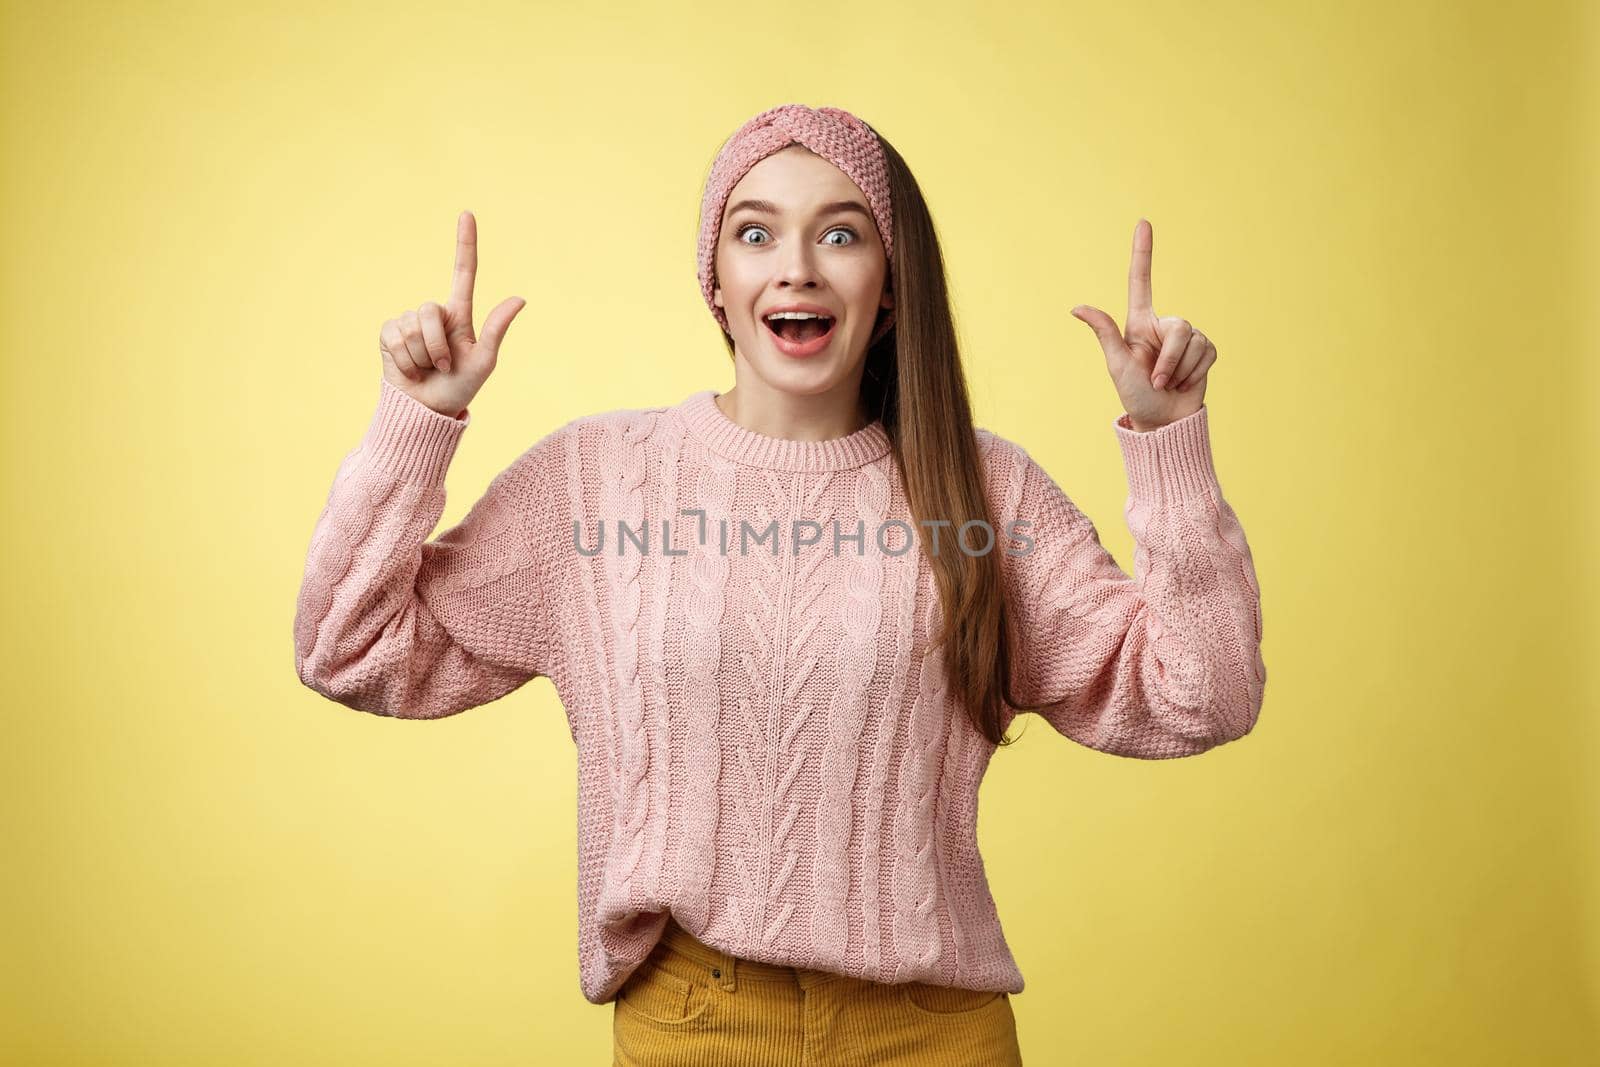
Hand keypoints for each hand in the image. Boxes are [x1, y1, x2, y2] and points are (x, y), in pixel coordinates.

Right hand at [379, 210, 525, 418]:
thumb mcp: (484, 361)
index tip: (467, 214)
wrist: (428, 410)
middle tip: (444, 366)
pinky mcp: (389, 333)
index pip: (463, 272)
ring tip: (428, 369)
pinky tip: (410, 370)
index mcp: (460, 315)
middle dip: (437, 345)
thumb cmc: (459, 388)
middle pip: (430, 311)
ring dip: (422, 357)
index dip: (465, 243)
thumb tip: (520, 298)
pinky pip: (395, 339)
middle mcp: (433, 314)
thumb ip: (497, 330)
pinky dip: (405, 361)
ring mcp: (409, 322)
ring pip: (413, 328)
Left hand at [1070, 219, 1216, 431]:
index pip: (1141, 281)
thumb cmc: (1135, 395)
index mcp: (1139, 323)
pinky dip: (1196, 374)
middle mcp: (1164, 326)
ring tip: (1168, 384)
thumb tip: (1077, 308)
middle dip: (1170, 360)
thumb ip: (1105, 332)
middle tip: (1156, 380)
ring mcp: (1186, 338)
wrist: (1163, 421)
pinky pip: (1208, 353)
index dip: (1143, 252)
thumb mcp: (1116, 364)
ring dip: (1181, 370)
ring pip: (1195, 342)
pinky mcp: (1204, 352)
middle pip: (1180, 327)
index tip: (1144, 222)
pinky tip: (1185, 384)